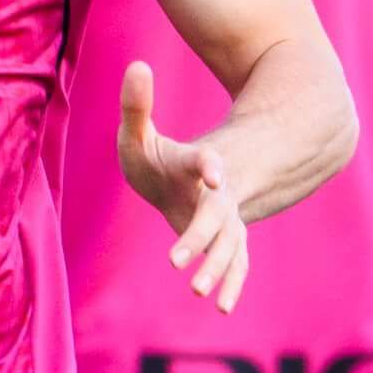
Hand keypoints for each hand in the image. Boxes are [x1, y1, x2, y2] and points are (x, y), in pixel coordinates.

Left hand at [118, 59, 249, 311]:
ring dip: (216, 268)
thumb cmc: (158, 159)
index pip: (204, 163)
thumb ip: (138, 104)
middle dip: (200, 236)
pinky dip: (232, 283)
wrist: (187, 182)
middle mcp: (217, 196)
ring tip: (197, 292)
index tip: (214, 174)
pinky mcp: (228, 240)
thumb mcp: (141, 132)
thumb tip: (136, 65)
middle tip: (177, 259)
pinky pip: (236, 263)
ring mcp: (226, 220)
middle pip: (215, 216)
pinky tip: (222, 307)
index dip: (209, 165)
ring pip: (229, 245)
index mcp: (196, 165)